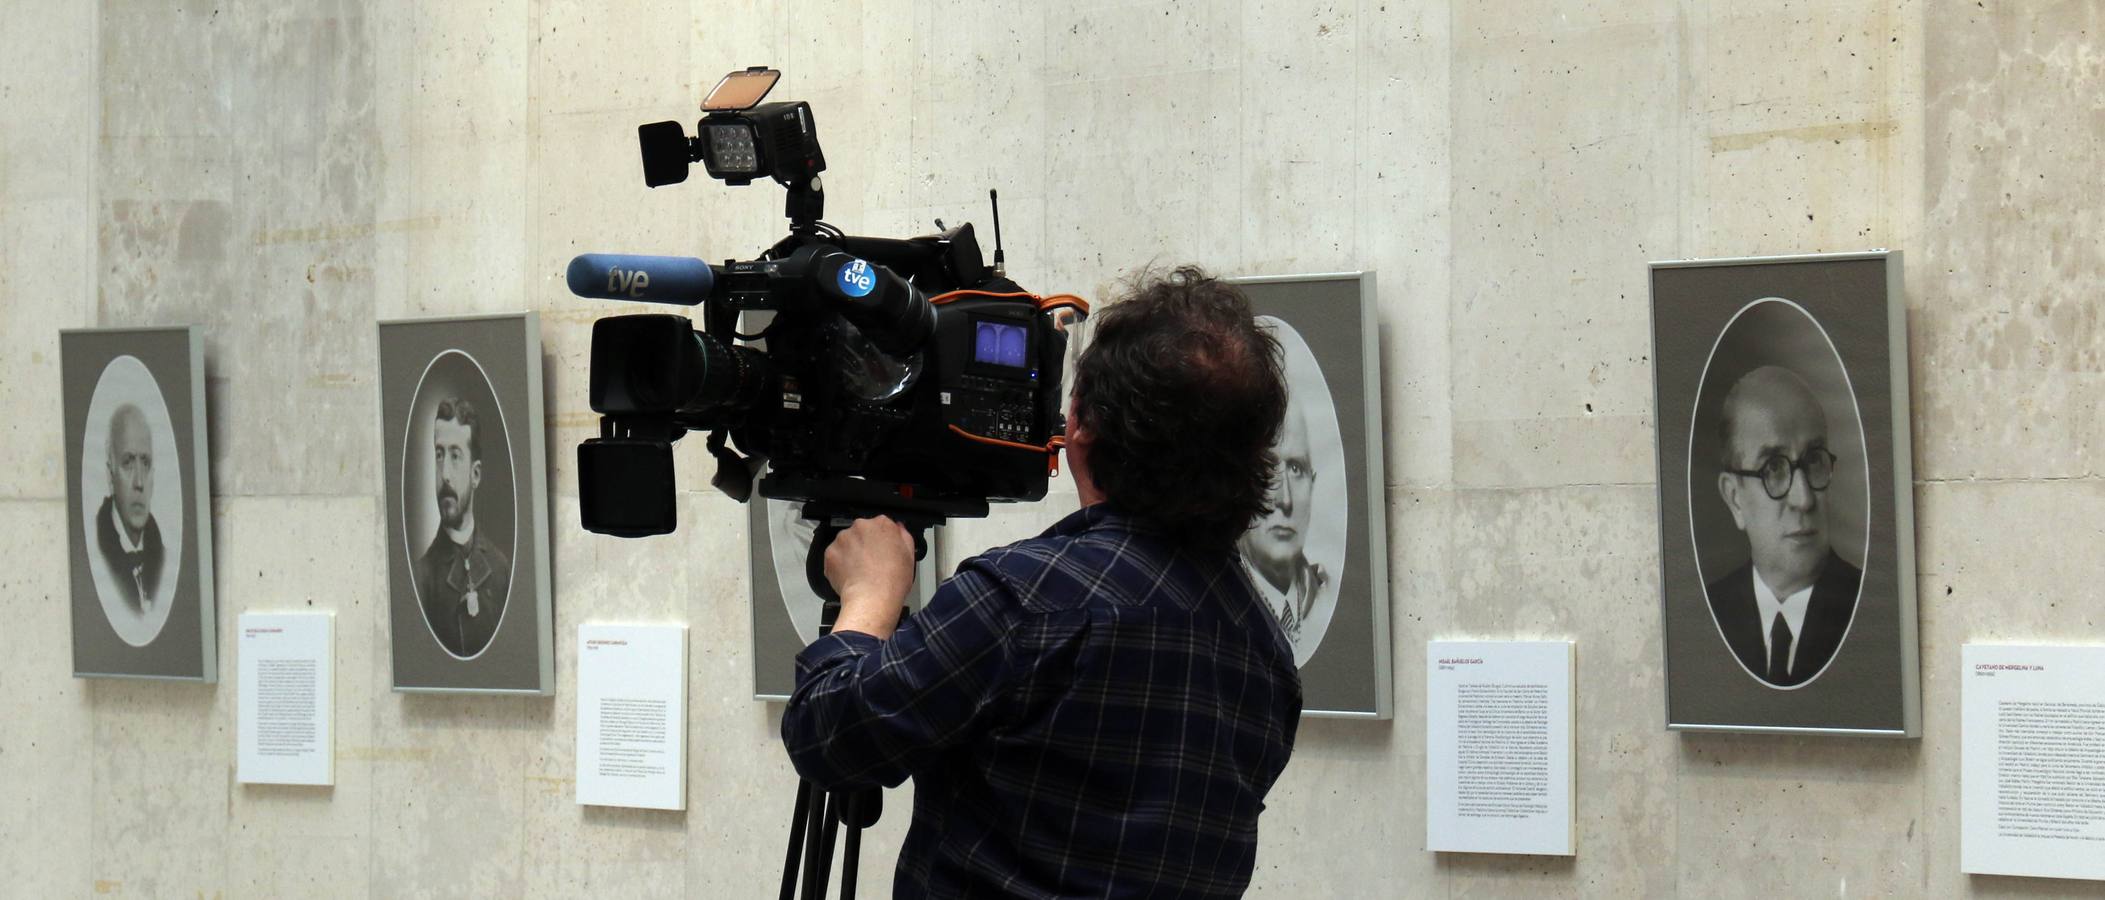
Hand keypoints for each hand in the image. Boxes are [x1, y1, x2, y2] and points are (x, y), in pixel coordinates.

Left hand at [823, 516, 915, 639]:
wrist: (872, 599)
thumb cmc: (891, 581)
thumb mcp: (909, 555)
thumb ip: (903, 536)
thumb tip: (898, 529)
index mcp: (882, 524)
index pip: (880, 525)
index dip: (881, 539)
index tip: (881, 550)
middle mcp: (861, 526)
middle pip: (861, 532)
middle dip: (864, 545)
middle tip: (871, 563)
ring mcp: (843, 539)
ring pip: (846, 543)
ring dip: (850, 553)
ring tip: (860, 572)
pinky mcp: (830, 552)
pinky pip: (834, 556)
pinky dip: (839, 565)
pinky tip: (850, 576)